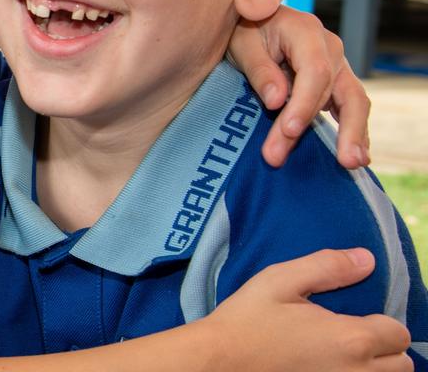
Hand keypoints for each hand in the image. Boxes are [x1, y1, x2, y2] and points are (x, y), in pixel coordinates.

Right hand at [203, 248, 410, 371]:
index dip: (380, 323)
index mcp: (350, 339)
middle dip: (384, 350)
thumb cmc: (245, 321)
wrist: (217, 362)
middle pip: (401, 365)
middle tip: (351, 340)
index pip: (398, 333)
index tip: (354, 319)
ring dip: (372, 369)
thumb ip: (327, 266)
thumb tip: (366, 259)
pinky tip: (328, 368)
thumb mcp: (280, 281)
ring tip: (342, 357)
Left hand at [228, 8, 370, 168]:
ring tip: (352, 163)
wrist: (255, 22)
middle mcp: (330, 48)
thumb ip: (260, 70)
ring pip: (355, 101)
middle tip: (335, 160)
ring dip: (354, 134)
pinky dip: (354, 130)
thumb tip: (277, 101)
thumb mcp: (242, 44)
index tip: (290, 131)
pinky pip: (351, 107)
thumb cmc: (246, 31)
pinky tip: (357, 155)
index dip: (304, 104)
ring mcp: (338, 66)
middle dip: (332, 129)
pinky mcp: (337, 83)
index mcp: (306, 32)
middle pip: (337, 91)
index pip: (314, 72)